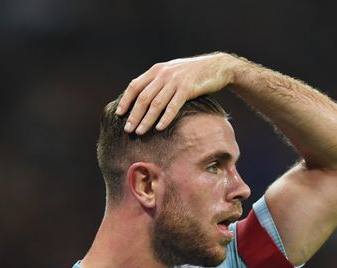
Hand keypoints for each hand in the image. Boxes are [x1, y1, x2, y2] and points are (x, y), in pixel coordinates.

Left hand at [116, 52, 238, 134]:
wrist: (217, 66)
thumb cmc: (194, 73)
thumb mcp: (172, 73)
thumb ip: (158, 82)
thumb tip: (144, 99)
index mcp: (157, 70)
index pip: (135, 86)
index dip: (126, 100)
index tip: (119, 113)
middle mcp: (163, 74)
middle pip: (143, 97)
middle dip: (134, 115)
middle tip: (127, 129)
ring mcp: (175, 81)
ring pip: (156, 103)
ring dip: (146, 119)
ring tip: (139, 132)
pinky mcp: (187, 89)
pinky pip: (173, 106)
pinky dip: (165, 118)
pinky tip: (160, 128)